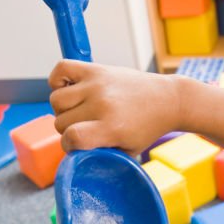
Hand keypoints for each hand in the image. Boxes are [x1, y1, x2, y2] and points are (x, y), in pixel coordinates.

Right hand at [48, 60, 182, 155]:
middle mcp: (102, 104)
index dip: (69, 146)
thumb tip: (75, 154)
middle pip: (61, 120)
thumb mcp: (128, 150)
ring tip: (78, 110)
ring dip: (62, 108)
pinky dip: (57, 79)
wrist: (167, 100)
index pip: (71, 137)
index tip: (77, 145)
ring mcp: (97, 84)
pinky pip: (61, 69)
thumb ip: (101, 154)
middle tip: (84, 127)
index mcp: (111, 127)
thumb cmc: (146, 128)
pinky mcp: (96, 69)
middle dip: (68, 128)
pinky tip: (69, 89)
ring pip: (56, 99)